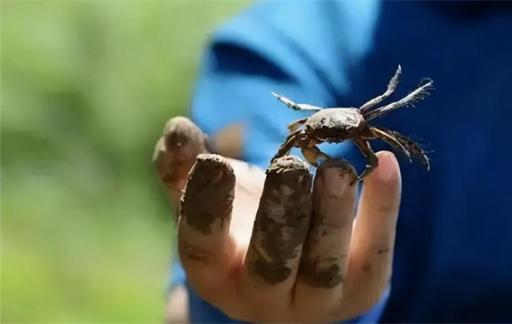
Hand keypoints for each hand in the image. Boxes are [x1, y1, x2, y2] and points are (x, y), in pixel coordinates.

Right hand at [154, 116, 401, 321]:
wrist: (294, 265)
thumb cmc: (241, 224)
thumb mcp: (210, 195)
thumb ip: (184, 164)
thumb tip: (178, 128)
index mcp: (215, 272)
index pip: (203, 246)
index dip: (206, 206)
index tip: (214, 162)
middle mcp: (261, 296)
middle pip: (270, 266)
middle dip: (279, 217)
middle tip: (288, 168)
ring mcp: (314, 300)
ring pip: (323, 268)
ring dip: (331, 217)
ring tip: (336, 169)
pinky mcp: (360, 288)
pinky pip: (374, 253)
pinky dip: (381, 210)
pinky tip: (385, 165)